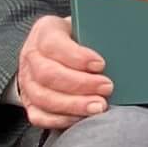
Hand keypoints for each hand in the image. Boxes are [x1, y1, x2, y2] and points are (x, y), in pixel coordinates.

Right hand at [17, 15, 112, 129]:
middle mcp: (31, 56)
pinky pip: (40, 117)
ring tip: (99, 106)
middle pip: (48, 74)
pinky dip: (62, 119)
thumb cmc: (78, 38)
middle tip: (107, 88)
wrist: (59, 50)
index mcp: (44, 31)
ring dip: (74, 105)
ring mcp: (27, 81)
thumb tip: (120, 47)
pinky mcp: (29, 103)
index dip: (76, 57)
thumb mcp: (85, 26)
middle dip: (80, 84)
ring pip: (44, 98)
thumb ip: (96, 34)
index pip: (52, 44)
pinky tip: (82, 117)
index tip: (100, 64)